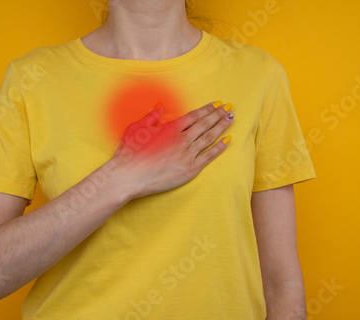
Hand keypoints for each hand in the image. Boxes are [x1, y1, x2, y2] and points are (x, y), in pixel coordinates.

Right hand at [111, 101, 234, 198]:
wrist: (129, 176)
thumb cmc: (130, 152)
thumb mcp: (137, 128)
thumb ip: (151, 116)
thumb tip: (161, 106)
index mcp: (170, 128)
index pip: (194, 116)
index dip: (207, 109)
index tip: (216, 104)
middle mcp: (182, 139)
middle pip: (205, 124)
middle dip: (218, 115)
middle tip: (228, 108)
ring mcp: (187, 155)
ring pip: (209, 138)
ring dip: (221, 127)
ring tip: (231, 119)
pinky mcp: (190, 169)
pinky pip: (209, 156)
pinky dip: (219, 148)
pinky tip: (227, 141)